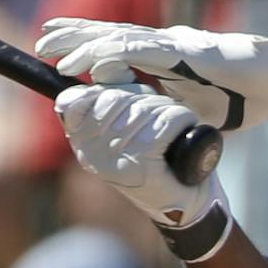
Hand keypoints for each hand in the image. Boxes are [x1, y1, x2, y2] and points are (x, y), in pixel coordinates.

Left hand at [37, 18, 267, 131]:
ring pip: (118, 40)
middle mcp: (167, 44)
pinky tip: (91, 61)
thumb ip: (171, 108)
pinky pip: (142, 52)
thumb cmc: (245, 95)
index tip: (58, 49)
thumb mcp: (196, 106)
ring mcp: (175, 45)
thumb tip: (152, 123)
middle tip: (40, 40)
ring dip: (83, 45)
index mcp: (168, 55)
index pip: (119, 45)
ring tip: (51, 50)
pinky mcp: (187, 52)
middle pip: (110, 35)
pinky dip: (113, 56)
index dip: (88, 43)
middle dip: (74, 37)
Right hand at [55, 71, 232, 260]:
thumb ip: (112, 97)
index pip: (79, 96)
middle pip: (115, 97)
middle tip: (163, 120)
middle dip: (146, 99)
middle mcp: (88, 152)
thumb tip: (105, 62)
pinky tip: (186, 134)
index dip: (113, 89)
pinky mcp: (138, 167)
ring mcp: (111, 161)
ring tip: (175, 130)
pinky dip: (181, 121)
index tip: (134, 102)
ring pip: (142, 109)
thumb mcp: (130, 125)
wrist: (188, 205)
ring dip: (168, 111)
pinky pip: (162, 124)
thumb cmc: (162, 158)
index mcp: (80, 139)